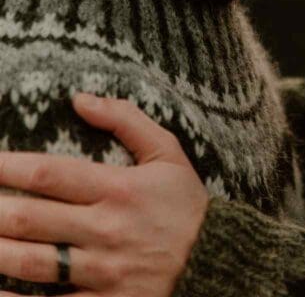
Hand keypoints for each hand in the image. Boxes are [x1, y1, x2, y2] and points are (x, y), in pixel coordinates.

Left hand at [0, 94, 208, 295]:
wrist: (218, 261)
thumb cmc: (186, 204)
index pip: (50, 173)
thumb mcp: (166, 152)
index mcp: (118, 188)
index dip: (9, 167)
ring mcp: (102, 272)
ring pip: (34, 263)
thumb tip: (80, 98)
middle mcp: (105, 229)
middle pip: (33, 218)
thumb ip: (125, 119)